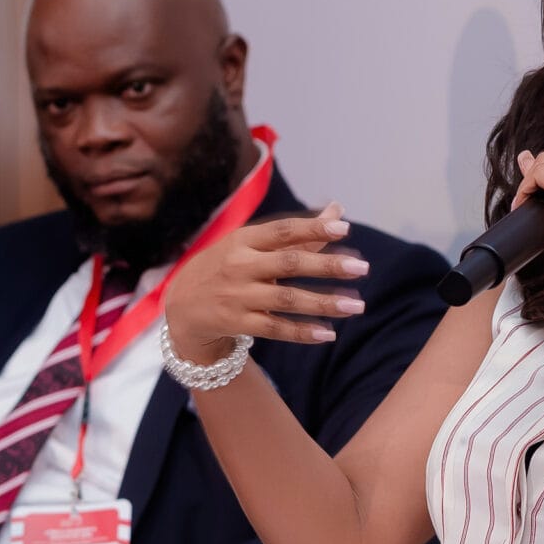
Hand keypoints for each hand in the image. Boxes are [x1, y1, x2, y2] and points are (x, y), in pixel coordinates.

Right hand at [161, 209, 370, 361]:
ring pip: (287, 299)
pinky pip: (275, 329)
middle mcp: (240, 265)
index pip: (283, 231)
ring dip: (324, 303)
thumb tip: (338, 210)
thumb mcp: (251, 244)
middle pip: (290, 263)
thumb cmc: (226, 269)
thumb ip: (298, 233)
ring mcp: (238, 296)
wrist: (181, 308)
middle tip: (362, 268)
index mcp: (244, 240)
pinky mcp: (237, 323)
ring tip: (356, 306)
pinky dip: (302, 332)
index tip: (345, 229)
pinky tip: (328, 334)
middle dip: (328, 265)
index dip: (313, 228)